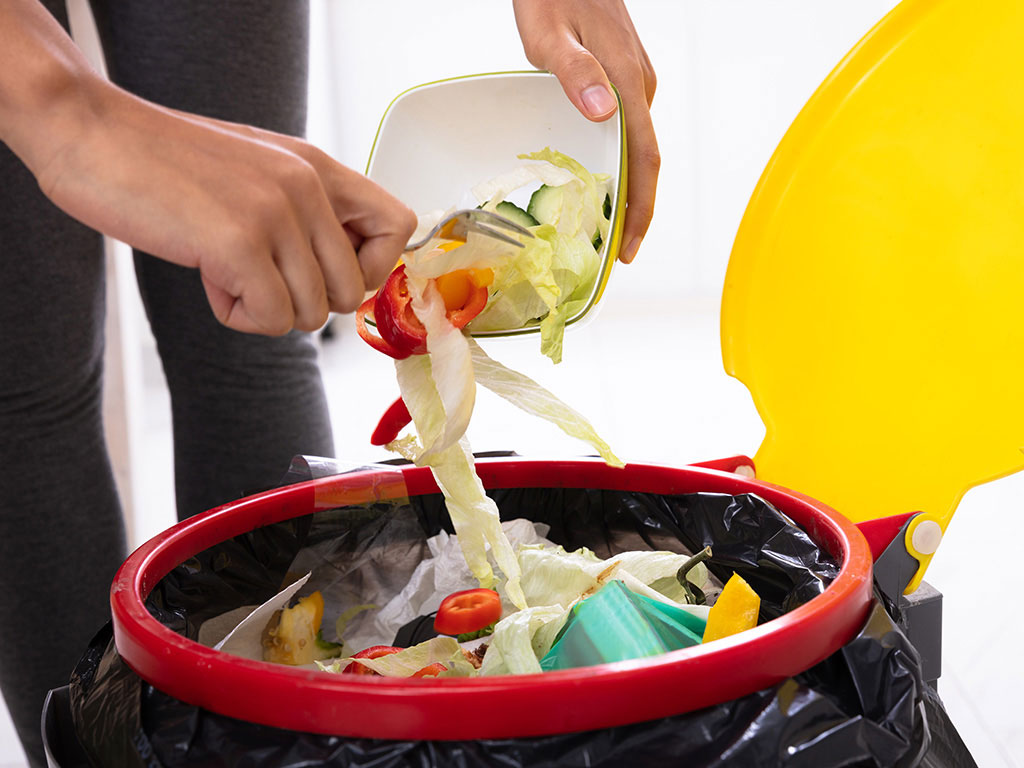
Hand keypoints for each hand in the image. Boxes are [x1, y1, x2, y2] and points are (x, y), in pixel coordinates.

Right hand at [31, 81, 415, 335]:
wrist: (89, 131)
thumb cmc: (165, 160)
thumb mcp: (258, 170)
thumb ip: (306, 211)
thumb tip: (343, 272)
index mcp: (317, 167)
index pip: (398, 227)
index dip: (371, 266)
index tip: (325, 270)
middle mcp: (307, 186)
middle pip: (351, 292)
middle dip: (304, 300)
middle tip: (258, 273)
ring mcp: (276, 214)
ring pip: (311, 313)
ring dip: (264, 307)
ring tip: (222, 265)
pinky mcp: (239, 243)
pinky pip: (269, 318)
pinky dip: (236, 314)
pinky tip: (206, 275)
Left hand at [512, 0, 658, 263]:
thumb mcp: (549, 34)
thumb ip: (574, 73)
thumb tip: (605, 114)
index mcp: (625, 82)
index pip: (645, 159)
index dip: (641, 210)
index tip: (629, 249)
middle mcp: (639, 85)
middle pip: (647, 161)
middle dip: (637, 211)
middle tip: (616, 252)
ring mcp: (634, 78)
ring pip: (639, 145)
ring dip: (629, 188)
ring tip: (606, 227)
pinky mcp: (623, 74)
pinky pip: (629, 128)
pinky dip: (620, 160)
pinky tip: (598, 175)